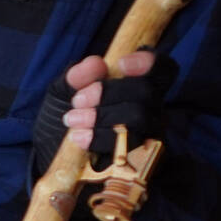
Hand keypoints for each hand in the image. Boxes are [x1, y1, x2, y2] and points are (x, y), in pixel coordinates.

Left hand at [32, 51, 172, 173]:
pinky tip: (79, 138)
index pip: (162, 69)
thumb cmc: (69, 119)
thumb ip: (76, 77)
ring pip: (139, 118)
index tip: (121, 64)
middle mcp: (151, 109)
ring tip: (73, 120)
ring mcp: (150, 134)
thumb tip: (95, 63)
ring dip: (101, 116)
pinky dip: (100, 139)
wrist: (57, 158)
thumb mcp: (63, 94)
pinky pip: (130, 146)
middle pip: (146, 91)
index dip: (149, 62)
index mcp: (137, 87)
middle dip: (108, 92)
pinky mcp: (142, 158)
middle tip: (77, 101)